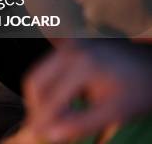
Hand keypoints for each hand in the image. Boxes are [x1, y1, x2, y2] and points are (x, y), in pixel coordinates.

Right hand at [23, 40, 151, 141]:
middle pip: (36, 80)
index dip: (41, 119)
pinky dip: (49, 85)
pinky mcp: (69, 42)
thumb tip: (51, 135)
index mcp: (83, 65)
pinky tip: (62, 100)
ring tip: (56, 116)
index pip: (51, 97)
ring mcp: (69, 42)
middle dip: (36, 106)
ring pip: (39, 72)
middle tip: (42, 126)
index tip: (36, 135)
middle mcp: (72, 48)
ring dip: (41, 97)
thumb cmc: (140, 88)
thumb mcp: (115, 111)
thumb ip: (81, 124)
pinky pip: (48, 66)